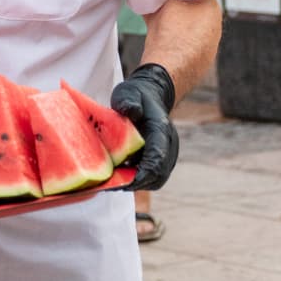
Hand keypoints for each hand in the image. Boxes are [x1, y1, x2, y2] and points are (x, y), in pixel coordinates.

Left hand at [110, 64, 177, 191]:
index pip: (157, 156)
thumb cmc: (136, 96)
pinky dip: (136, 181)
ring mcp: (167, 154)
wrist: (150, 96)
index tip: (126, 183)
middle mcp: (169, 145)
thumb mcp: (128, 92)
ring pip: (156, 179)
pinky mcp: (161, 160)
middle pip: (158, 174)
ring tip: (112, 184)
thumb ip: (128, 101)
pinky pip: (152, 177)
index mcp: (161, 130)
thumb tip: (131, 111)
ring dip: (136, 184)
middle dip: (137, 183)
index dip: (143, 172)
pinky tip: (117, 178)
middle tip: (112, 187)